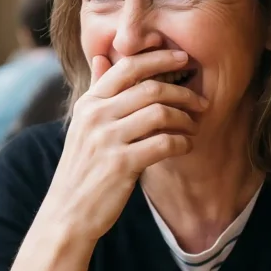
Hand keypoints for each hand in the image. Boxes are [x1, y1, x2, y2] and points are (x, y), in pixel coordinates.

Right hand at [39, 51, 208, 244]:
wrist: (68, 213)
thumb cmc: (83, 168)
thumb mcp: (82, 125)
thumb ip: (96, 92)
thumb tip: (101, 58)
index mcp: (89, 103)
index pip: (128, 66)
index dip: (160, 58)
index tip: (184, 58)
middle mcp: (96, 116)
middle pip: (151, 88)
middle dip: (184, 92)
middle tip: (201, 101)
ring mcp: (107, 139)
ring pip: (160, 113)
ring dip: (186, 119)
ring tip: (194, 127)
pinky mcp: (121, 164)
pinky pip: (164, 143)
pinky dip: (182, 142)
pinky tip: (186, 146)